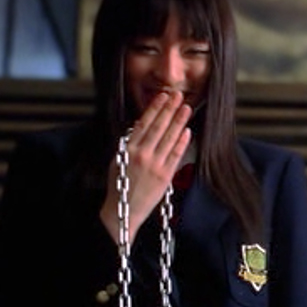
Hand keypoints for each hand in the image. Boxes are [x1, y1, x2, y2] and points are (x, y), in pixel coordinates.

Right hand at [101, 90, 191, 244]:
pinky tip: (187, 130)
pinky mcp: (165, 176)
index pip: (144, 123)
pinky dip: (182, 142)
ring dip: (179, 121)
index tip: (162, 96)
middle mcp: (141, 154)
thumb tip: (140, 124)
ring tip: (186, 108)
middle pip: (159, 127)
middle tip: (179, 95)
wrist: (124, 211)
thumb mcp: (118, 160)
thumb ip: (130, 142)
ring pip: (169, 138)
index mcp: (128, 149)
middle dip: (169, 109)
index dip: (155, 108)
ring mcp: (154, 165)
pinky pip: (176, 155)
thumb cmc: (121, 185)